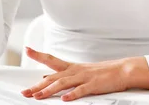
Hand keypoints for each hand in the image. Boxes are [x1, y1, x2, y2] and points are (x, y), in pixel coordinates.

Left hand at [20, 47, 148, 101]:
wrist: (122, 70)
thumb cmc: (103, 72)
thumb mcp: (81, 72)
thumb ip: (64, 76)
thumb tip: (46, 79)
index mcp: (72, 67)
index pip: (52, 59)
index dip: (39, 55)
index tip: (27, 49)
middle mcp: (76, 71)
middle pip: (53, 77)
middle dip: (38, 85)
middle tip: (25, 91)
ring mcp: (85, 77)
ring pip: (63, 83)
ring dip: (49, 90)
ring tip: (38, 96)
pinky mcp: (94, 85)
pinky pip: (81, 90)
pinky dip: (72, 94)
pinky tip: (65, 99)